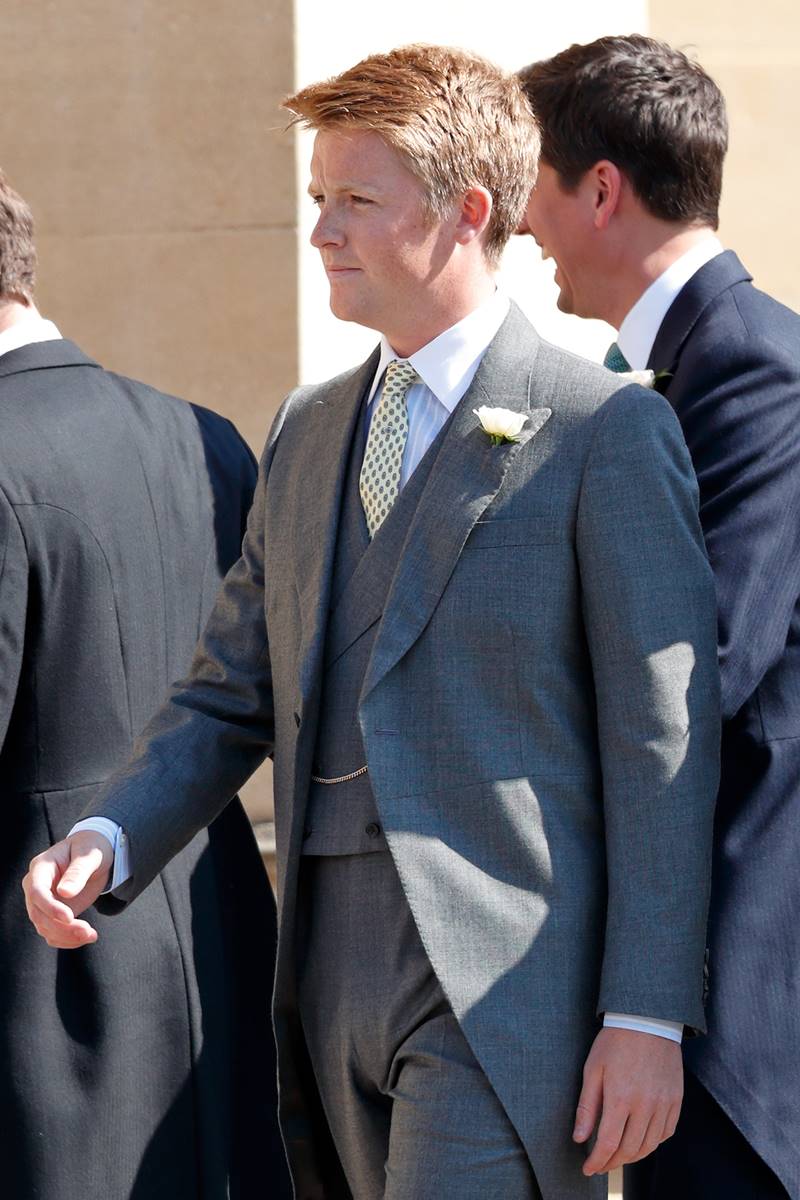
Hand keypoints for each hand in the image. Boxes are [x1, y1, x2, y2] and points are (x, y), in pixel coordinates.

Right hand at [22, 832, 113, 948]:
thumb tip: (64, 893)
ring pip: (45, 928)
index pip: (37, 892)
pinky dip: (68, 940)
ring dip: (66, 937)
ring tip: (91, 935)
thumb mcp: (89, 854)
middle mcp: (36, 887)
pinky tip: (87, 937)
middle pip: (38, 914)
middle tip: (87, 931)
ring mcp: (42, 903)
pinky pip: (53, 933)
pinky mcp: (52, 915)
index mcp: (40, 867)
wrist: (94, 856)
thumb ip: (78, 871)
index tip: (70, 917)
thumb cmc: (91, 848)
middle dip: (62, 927)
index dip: (50, 907)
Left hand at [574, 1027, 682, 1175]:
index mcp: (620, 1097)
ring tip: (618, 1155)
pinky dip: (652, 1143)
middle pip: (630, 1150)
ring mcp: (664, 1104)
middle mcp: (645, 1105)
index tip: (588, 1169)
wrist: (647, 1019)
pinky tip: (641, 1140)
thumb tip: (579, 1139)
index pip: (608, 1144)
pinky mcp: (676, 1100)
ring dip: (632, 1157)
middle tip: (601, 1164)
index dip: (597, 1162)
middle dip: (612, 1163)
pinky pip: (666, 1133)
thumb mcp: (593, 1070)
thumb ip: (586, 1107)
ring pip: (649, 1146)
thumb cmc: (615, 1042)